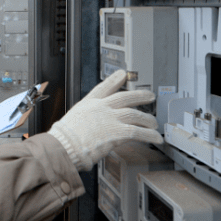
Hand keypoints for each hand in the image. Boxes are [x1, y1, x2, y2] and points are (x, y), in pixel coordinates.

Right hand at [48, 70, 162, 170]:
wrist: (64, 146)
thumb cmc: (64, 138)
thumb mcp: (72, 121)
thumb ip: (85, 120)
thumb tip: (89, 127)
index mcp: (89, 104)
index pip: (104, 87)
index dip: (114, 79)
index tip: (122, 74)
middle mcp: (101, 108)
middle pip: (125, 97)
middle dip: (140, 96)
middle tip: (150, 96)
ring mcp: (111, 119)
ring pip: (135, 114)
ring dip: (147, 119)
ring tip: (154, 123)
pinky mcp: (118, 132)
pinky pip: (139, 132)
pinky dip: (150, 135)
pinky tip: (156, 138)